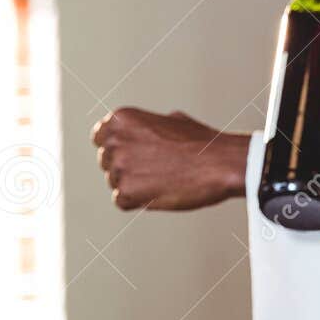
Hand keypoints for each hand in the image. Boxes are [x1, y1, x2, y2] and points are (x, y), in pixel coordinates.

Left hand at [91, 107, 247, 210]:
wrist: (219, 164)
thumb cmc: (202, 143)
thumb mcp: (173, 120)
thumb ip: (149, 125)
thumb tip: (146, 131)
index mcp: (122, 119)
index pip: (100, 136)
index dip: (116, 147)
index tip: (133, 154)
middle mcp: (114, 140)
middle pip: (106, 161)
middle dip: (126, 167)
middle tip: (155, 169)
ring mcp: (119, 167)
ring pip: (115, 182)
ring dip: (134, 184)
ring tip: (163, 180)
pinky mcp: (126, 193)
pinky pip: (122, 201)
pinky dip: (138, 201)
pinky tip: (160, 192)